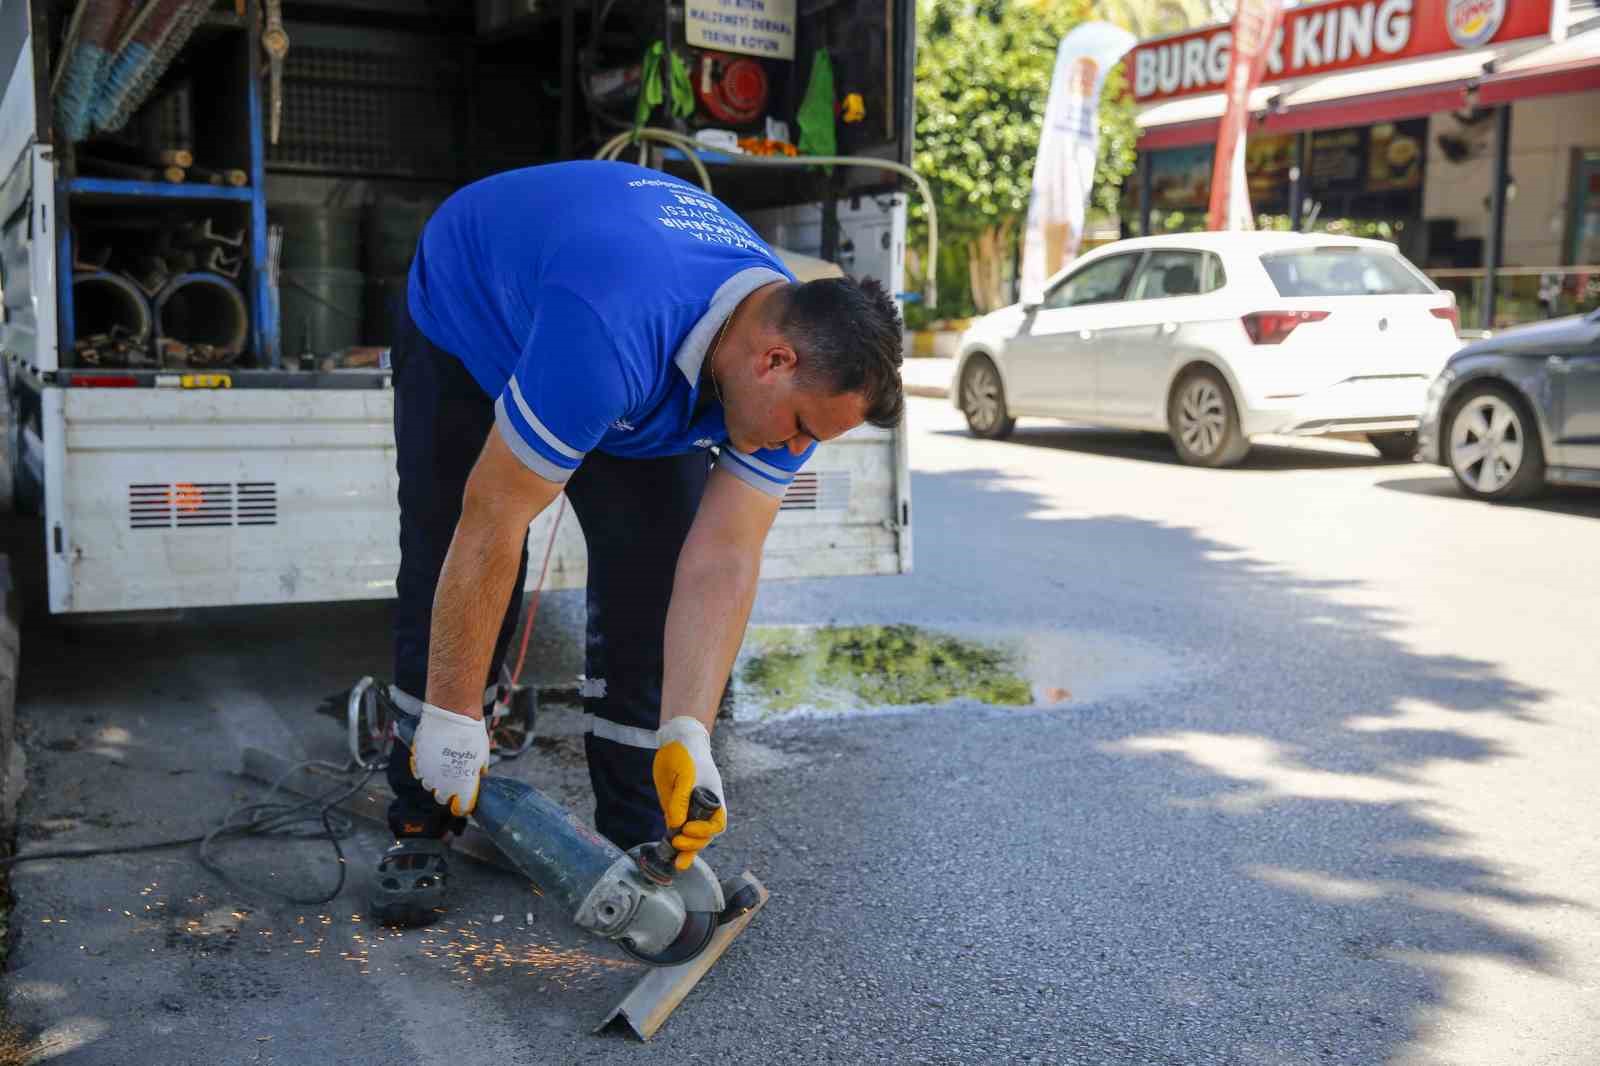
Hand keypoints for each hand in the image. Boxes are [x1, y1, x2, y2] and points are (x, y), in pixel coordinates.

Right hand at [409, 703, 489, 815]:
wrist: (452, 713)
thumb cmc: (470, 733)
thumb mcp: (482, 755)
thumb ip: (478, 770)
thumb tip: (478, 774)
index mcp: (462, 785)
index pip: (461, 807)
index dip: (463, 805)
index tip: (464, 802)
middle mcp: (442, 783)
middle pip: (442, 798)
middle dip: (448, 794)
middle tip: (453, 784)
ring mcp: (428, 772)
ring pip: (428, 786)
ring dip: (435, 781)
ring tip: (442, 769)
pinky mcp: (418, 760)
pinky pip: (419, 772)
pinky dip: (424, 769)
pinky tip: (432, 760)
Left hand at [652, 716, 727, 869]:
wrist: (678, 742)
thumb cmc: (685, 754)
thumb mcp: (683, 774)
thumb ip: (680, 799)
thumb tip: (677, 825)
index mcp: (713, 796)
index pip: (717, 821)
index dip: (704, 830)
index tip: (687, 827)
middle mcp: (706, 806)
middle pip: (707, 834)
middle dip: (694, 843)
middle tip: (677, 843)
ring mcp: (693, 809)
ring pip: (696, 836)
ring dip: (688, 850)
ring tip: (678, 863)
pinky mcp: (679, 811)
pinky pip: (682, 831)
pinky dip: (679, 844)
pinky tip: (673, 856)